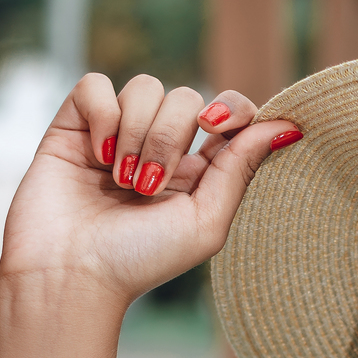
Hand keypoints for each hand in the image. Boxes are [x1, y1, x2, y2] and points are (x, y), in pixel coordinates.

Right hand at [0, 74, 302, 305]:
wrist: (70, 273)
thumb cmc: (139, 260)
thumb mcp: (205, 223)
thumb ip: (241, 170)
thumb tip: (287, 127)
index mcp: (199, 171)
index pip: (231, 112)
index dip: (231, 109)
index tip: (214, 130)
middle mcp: (161, 148)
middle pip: (188, 98)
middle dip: (168, 139)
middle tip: (147, 186)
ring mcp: (118, 133)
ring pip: (145, 87)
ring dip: (136, 133)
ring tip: (119, 180)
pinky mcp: (74, 126)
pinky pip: (95, 84)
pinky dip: (102, 115)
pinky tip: (96, 154)